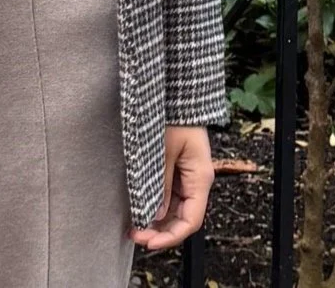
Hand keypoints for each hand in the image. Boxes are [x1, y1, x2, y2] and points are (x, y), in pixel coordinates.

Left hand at [129, 125, 213, 251]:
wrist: (176, 93)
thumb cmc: (173, 116)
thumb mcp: (163, 151)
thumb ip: (160, 184)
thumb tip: (154, 214)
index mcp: (200, 178)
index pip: (190, 221)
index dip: (170, 236)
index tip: (148, 241)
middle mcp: (196, 180)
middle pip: (182, 218)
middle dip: (160, 230)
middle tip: (135, 234)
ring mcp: (187, 175)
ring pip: (174, 208)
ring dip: (156, 219)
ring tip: (134, 224)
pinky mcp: (177, 168)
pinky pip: (168, 194)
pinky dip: (156, 203)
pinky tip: (140, 207)